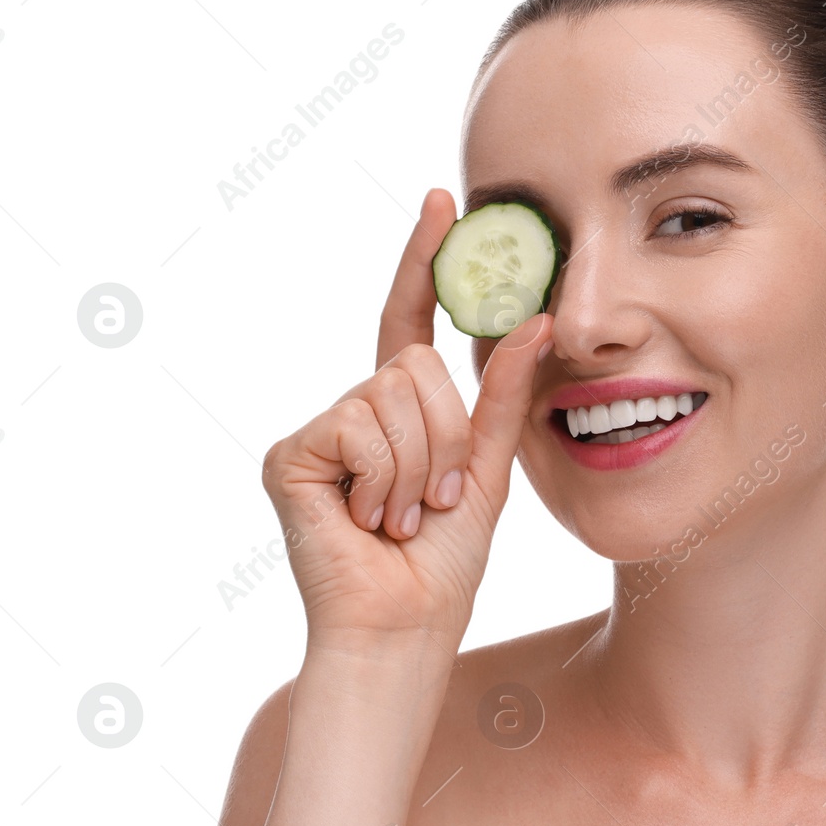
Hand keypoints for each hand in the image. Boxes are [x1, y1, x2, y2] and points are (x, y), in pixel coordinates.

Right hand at [260, 188, 551, 648]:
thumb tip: (535, 317)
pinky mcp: (289, 455)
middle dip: (446, 435)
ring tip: (401, 518)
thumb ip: (504, 396)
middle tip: (435, 499)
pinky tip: (369, 520)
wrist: (403, 626)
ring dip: (419, 466)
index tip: (440, 199)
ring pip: (392, 393)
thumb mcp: (489, 470)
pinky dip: (384, 477)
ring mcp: (319, 431)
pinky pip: (359, 425)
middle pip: (415, 363)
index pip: (413, 321)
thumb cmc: (444, 563)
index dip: (424, 263)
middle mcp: (354, 410)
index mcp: (402, 413)